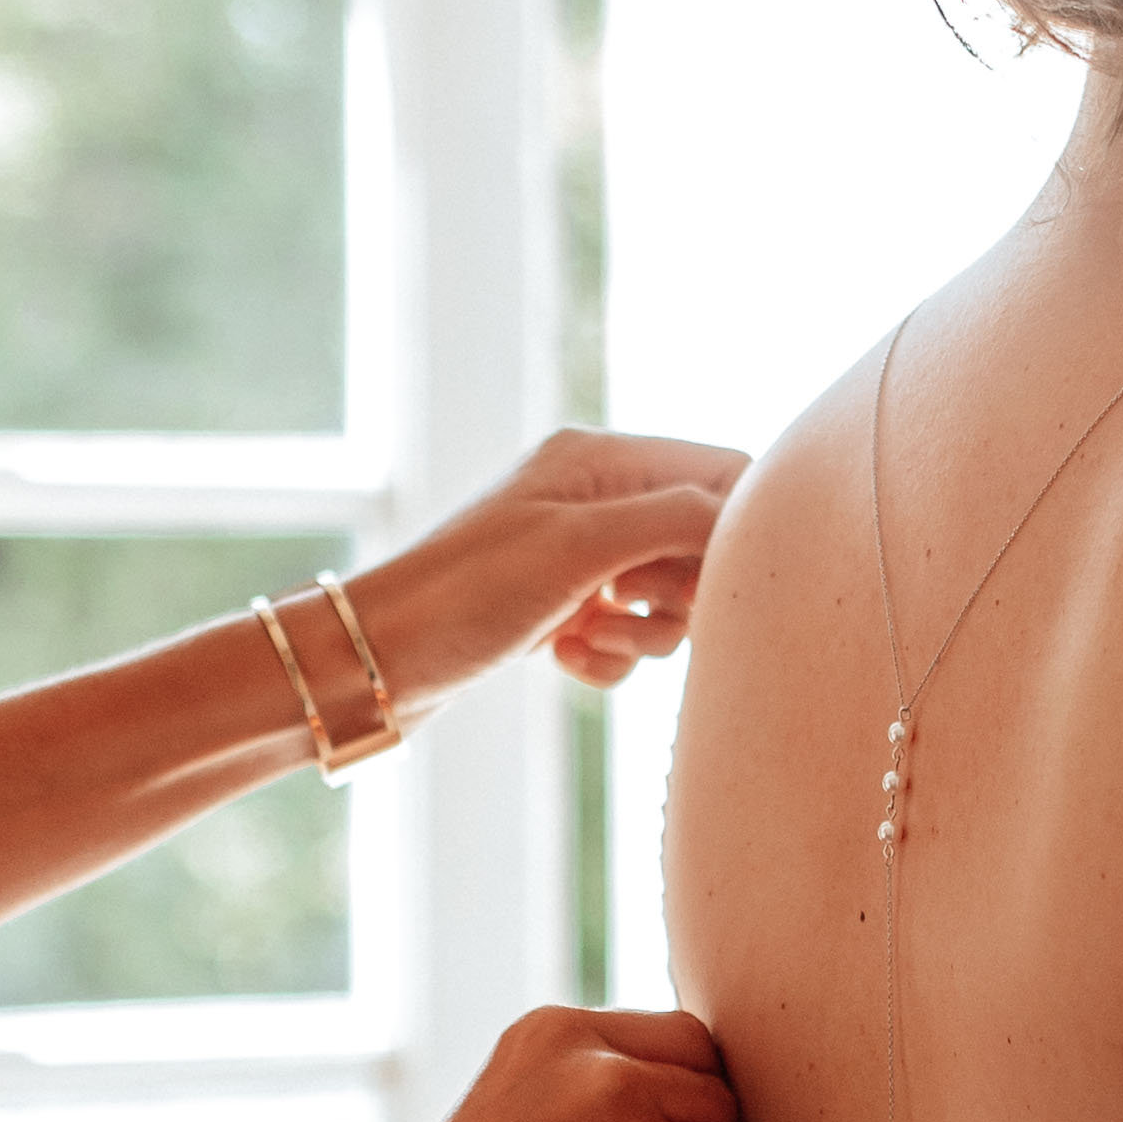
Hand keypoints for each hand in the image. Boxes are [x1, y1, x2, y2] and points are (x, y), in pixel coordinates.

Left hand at [347, 432, 745, 706]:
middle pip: (703, 540)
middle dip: (688, 591)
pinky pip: (627, 634)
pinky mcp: (561, 607)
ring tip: (594, 637)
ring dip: (648, 633)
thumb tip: (750, 512)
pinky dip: (611, 655)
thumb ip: (672, 519)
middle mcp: (593, 497)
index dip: (738, 531)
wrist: (372, 662)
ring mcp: (577, 555)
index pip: (722, 473)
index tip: (723, 584)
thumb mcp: (578, 548)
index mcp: (601, 459)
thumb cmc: (463, 595)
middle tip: (641, 611)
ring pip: (669, 597)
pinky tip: (565, 657)